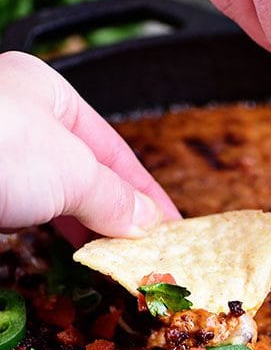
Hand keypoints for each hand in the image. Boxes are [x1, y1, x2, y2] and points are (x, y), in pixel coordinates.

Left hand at [0, 52, 179, 241]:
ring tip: (114, 256)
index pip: (114, 147)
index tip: (172, 225)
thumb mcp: (71, 171)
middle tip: (147, 249)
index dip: (148, 190)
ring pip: (52, 195)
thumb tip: (146, 221)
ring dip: (85, 228)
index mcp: (47, 93)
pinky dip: (50, 234)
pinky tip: (67, 252)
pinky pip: (24, 212)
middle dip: (117, 210)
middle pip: (84, 171)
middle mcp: (18, 119)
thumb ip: (113, 196)